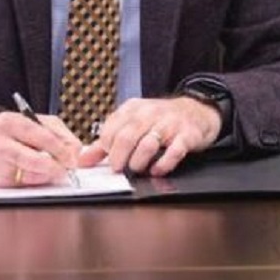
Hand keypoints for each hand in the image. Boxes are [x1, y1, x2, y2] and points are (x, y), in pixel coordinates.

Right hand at [0, 110, 82, 187]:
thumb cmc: (11, 130)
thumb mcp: (36, 120)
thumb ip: (59, 133)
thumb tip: (75, 152)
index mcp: (11, 123)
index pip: (42, 138)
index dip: (61, 150)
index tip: (73, 158)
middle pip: (34, 161)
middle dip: (55, 167)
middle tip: (66, 169)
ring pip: (31, 177)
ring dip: (47, 175)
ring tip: (48, 167)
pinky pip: (24, 186)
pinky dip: (34, 180)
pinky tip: (32, 172)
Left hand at [78, 96, 222, 175]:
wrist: (196, 112)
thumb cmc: (160, 121)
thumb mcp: (133, 124)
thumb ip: (108, 142)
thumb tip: (83, 160)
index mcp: (134, 109)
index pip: (111, 129)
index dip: (105, 149)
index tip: (107, 161)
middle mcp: (151, 113)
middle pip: (126, 137)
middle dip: (118, 158)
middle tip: (118, 170)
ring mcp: (170, 124)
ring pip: (148, 144)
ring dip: (139, 162)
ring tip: (138, 169)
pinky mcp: (187, 135)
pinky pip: (174, 152)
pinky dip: (163, 165)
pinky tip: (157, 170)